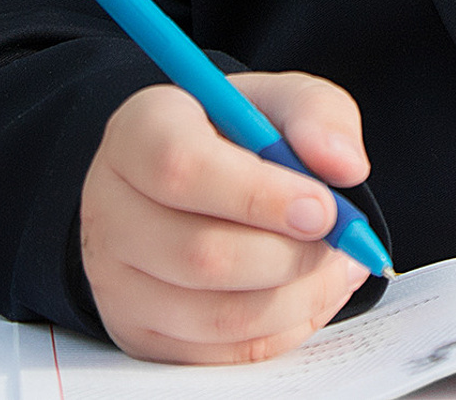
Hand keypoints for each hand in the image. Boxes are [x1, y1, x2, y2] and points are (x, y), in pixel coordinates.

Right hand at [80, 72, 373, 362]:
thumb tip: (344, 166)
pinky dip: (283, 328)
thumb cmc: (237, 136)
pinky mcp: (138, 331)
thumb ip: (319, 116)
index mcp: (139, 131)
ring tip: (335, 265)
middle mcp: (111, 207)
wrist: (195, 180)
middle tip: (339, 241)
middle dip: (291, 256)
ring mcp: (116, 279)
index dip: (258, 195)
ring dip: (297, 296)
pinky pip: (221, 352)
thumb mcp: (281, 102)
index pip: (180, 168)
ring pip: (216, 314)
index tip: (323, 207)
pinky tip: (308, 291)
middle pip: (201, 255)